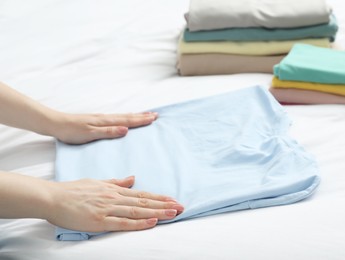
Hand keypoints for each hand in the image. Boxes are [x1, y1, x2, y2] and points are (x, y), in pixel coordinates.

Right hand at [46, 176, 183, 231]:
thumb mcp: (98, 182)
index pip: (142, 194)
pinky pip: (123, 222)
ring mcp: (108, 209)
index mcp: (114, 190)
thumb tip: (132, 178)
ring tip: (173, 213)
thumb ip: (116, 182)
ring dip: (157, 212)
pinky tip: (151, 222)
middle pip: (144, 202)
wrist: (52, 197)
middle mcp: (114, 198)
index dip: (159, 198)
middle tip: (181, 207)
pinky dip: (138, 222)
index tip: (173, 200)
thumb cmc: (73, 190)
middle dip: (164, 205)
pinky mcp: (100, 221)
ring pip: (138, 211)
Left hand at [52, 112, 157, 143]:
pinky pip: (116, 118)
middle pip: (128, 117)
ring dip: (135, 116)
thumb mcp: (90, 134)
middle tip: (155, 115)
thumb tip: (126, 129)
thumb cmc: (71, 131)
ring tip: (145, 115)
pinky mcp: (97, 121)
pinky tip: (124, 119)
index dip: (141, 120)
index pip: (128, 120)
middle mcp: (106, 118)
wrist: (56, 124)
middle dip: (142, 116)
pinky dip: (125, 118)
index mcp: (106, 121)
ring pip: (123, 116)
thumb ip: (108, 132)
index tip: (154, 118)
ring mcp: (101, 119)